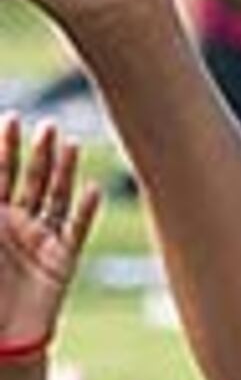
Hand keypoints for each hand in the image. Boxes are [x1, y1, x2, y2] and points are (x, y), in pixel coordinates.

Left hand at [0, 117, 100, 355]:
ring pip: (56, 197)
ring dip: (63, 171)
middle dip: (37, 153)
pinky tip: (93, 189)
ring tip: (69, 144)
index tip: (9, 119)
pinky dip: (86, 210)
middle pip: (31, 180)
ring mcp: (43, 240)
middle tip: (45, 126)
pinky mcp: (63, 260)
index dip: (4, 148)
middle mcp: (18, 224)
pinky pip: (76, 230)